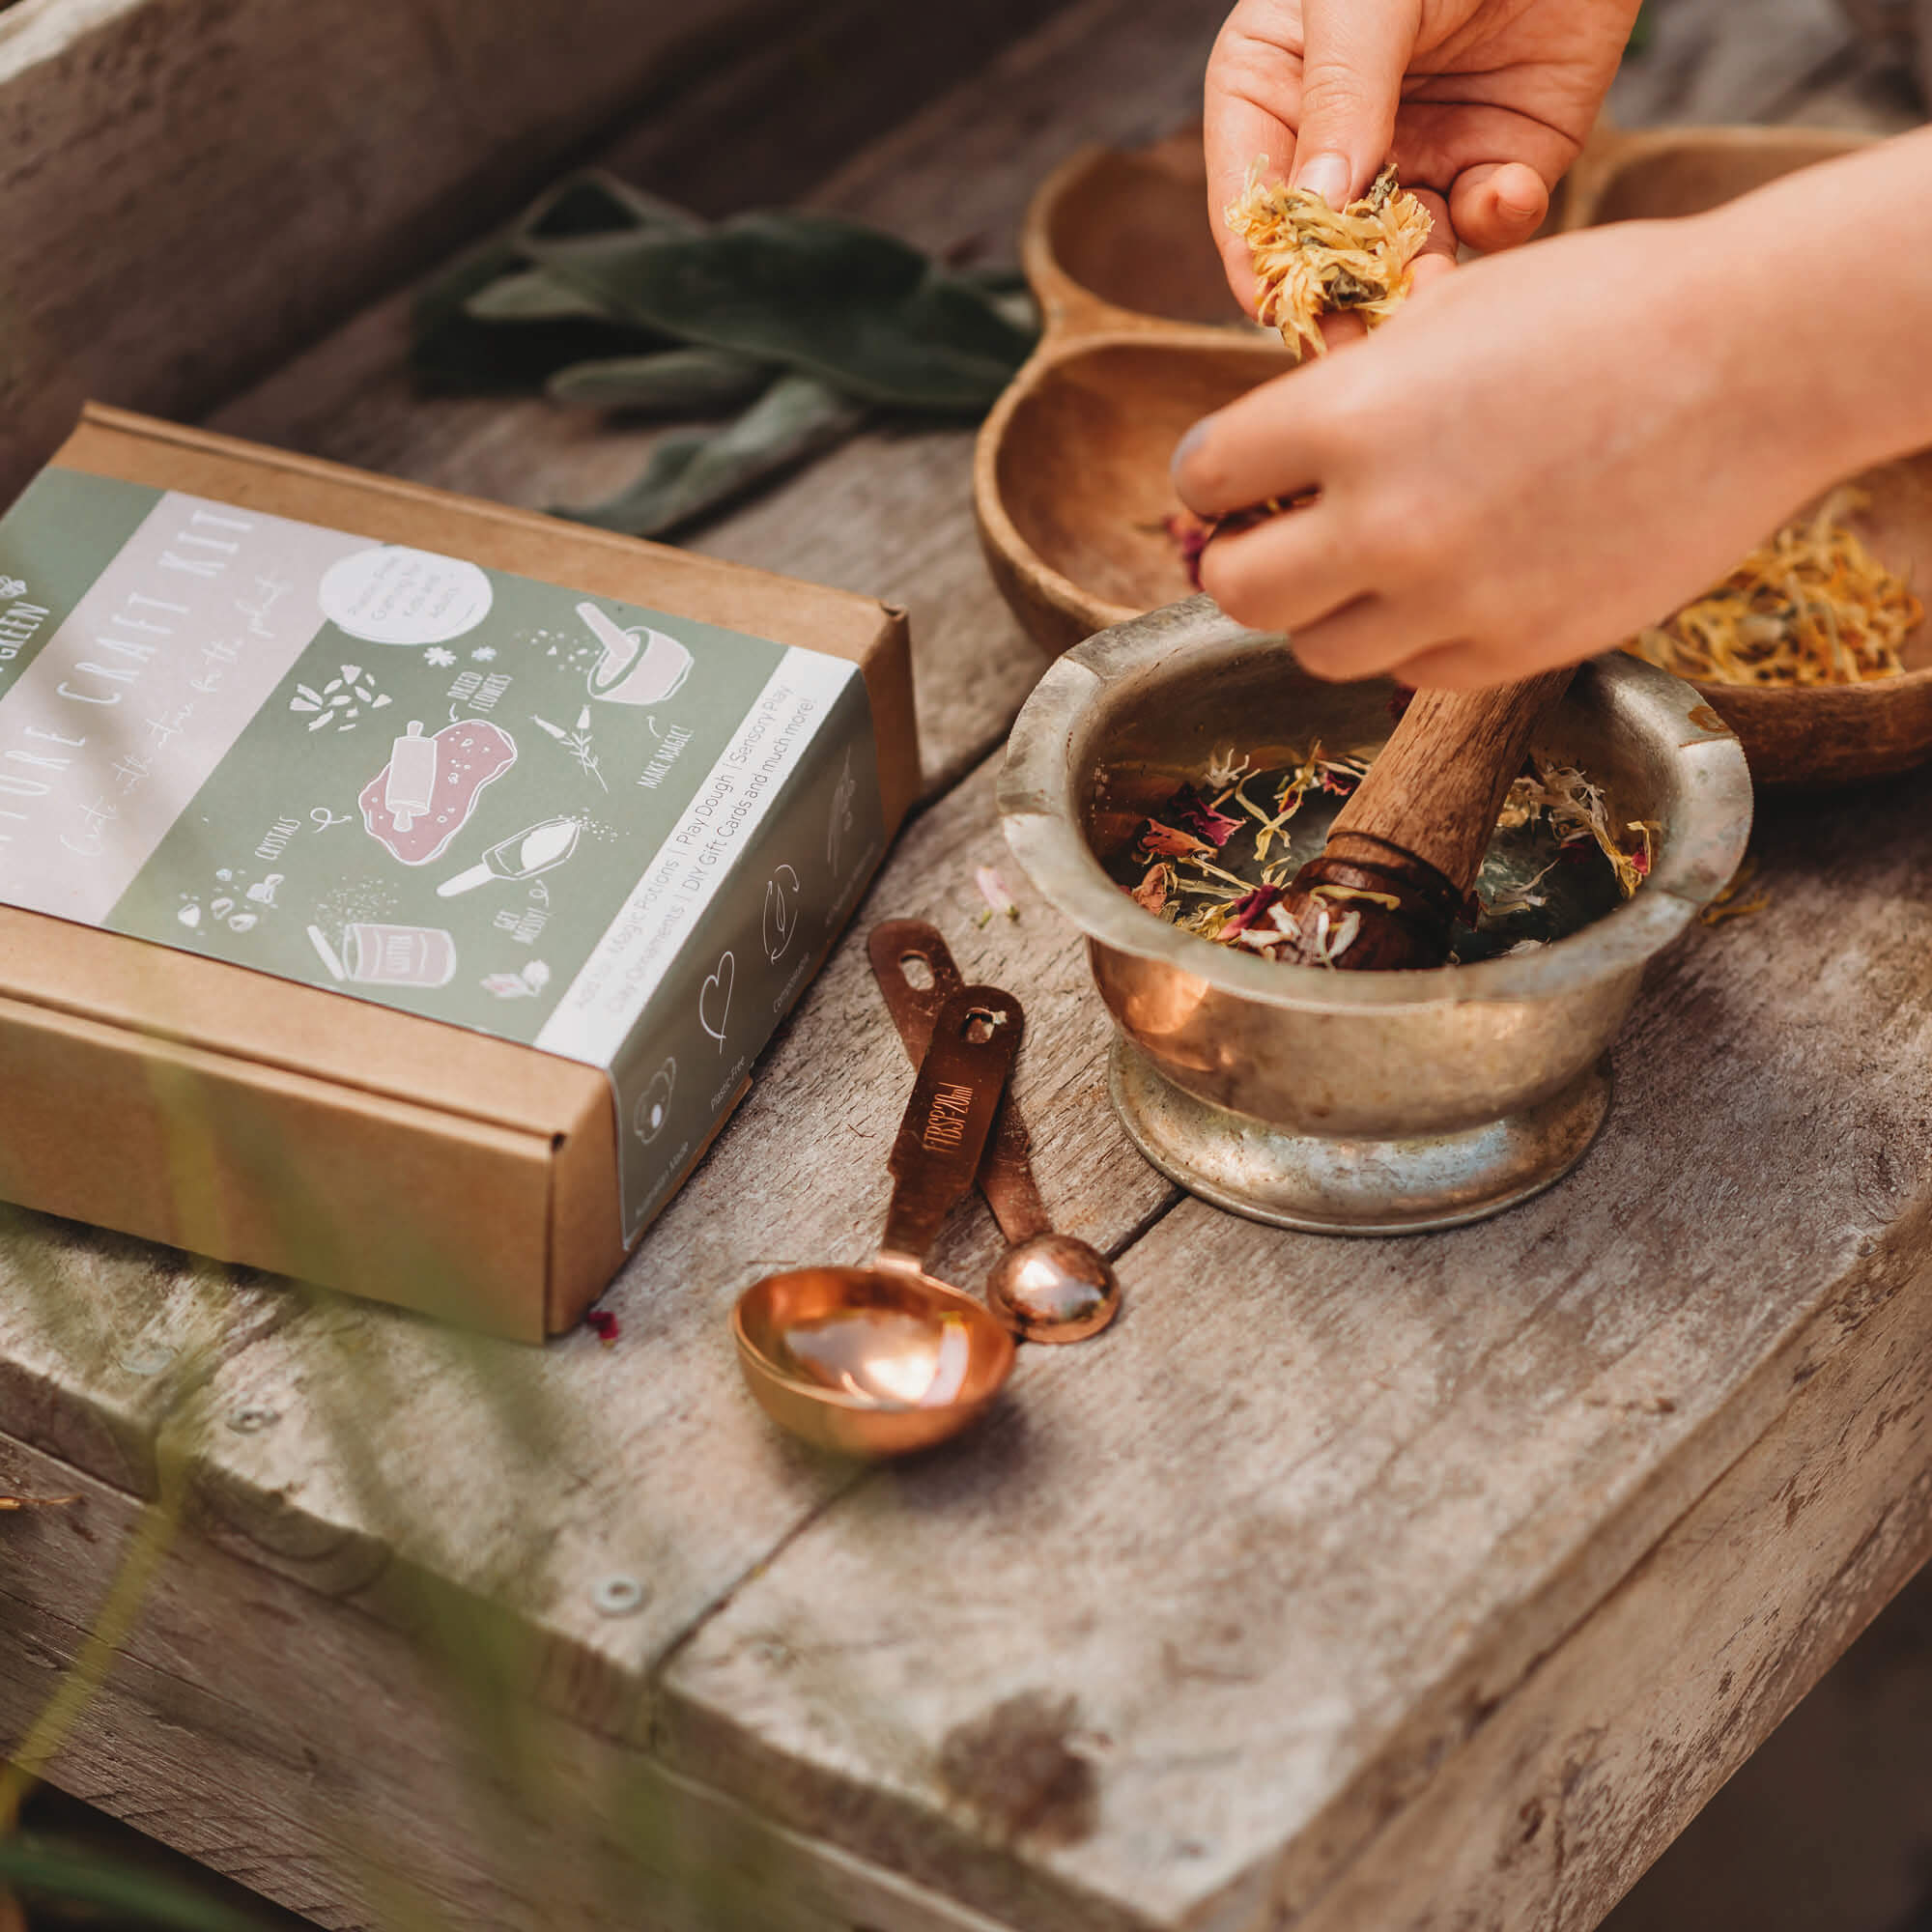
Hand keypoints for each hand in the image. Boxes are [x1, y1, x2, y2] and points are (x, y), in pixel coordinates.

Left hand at [1172, 212, 1864, 689]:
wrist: (1756, 363)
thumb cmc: (1605, 309)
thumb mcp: (1446, 313)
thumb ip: (1344, 393)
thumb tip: (1275, 457)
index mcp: (1347, 418)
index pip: (1204, 477)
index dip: (1214, 478)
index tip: (1236, 479)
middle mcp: (1381, 524)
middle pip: (1234, 592)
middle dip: (1243, 562)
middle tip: (1275, 540)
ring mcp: (1447, 601)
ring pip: (1315, 651)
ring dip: (1325, 610)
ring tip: (1372, 562)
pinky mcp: (1510, 653)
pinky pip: (1409, 673)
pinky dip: (1409, 638)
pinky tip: (1450, 584)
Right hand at [1207, 0, 1640, 307]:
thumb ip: (1339, 98)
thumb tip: (1316, 207)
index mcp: (1269, 92)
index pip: (1248, 198)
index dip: (1263, 258)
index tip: (1284, 304)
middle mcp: (1335, 143)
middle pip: (1322, 248)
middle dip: (1340, 296)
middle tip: (1354, 347)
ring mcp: (1415, 160)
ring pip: (1402, 257)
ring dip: (1418, 280)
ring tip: (1434, 290)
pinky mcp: (1493, 165)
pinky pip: (1486, 225)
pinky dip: (1497, 220)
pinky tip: (1505, 188)